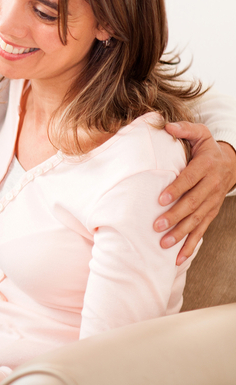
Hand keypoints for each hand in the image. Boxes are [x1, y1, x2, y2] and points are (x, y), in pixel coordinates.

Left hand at [158, 122, 235, 264]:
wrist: (231, 164)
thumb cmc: (206, 148)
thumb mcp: (200, 133)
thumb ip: (185, 129)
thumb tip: (168, 126)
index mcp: (206, 167)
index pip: (189, 179)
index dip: (176, 189)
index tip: (160, 198)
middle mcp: (210, 186)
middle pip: (192, 204)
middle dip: (175, 216)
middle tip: (157, 225)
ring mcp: (211, 202)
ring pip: (196, 220)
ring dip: (181, 234)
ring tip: (164, 244)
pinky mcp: (210, 213)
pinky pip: (202, 231)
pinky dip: (191, 245)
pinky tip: (178, 258)